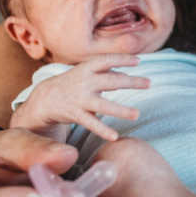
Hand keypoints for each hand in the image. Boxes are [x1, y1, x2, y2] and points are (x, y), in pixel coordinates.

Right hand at [9, 55, 148, 139]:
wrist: (46, 98)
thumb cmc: (74, 82)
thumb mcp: (87, 72)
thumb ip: (106, 72)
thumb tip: (128, 73)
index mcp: (87, 68)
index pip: (106, 60)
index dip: (122, 59)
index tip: (138, 61)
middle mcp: (84, 82)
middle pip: (111, 81)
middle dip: (131, 82)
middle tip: (149, 83)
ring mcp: (80, 99)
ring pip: (103, 105)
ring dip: (120, 110)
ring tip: (137, 114)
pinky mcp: (76, 114)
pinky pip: (91, 123)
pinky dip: (103, 130)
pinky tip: (115, 136)